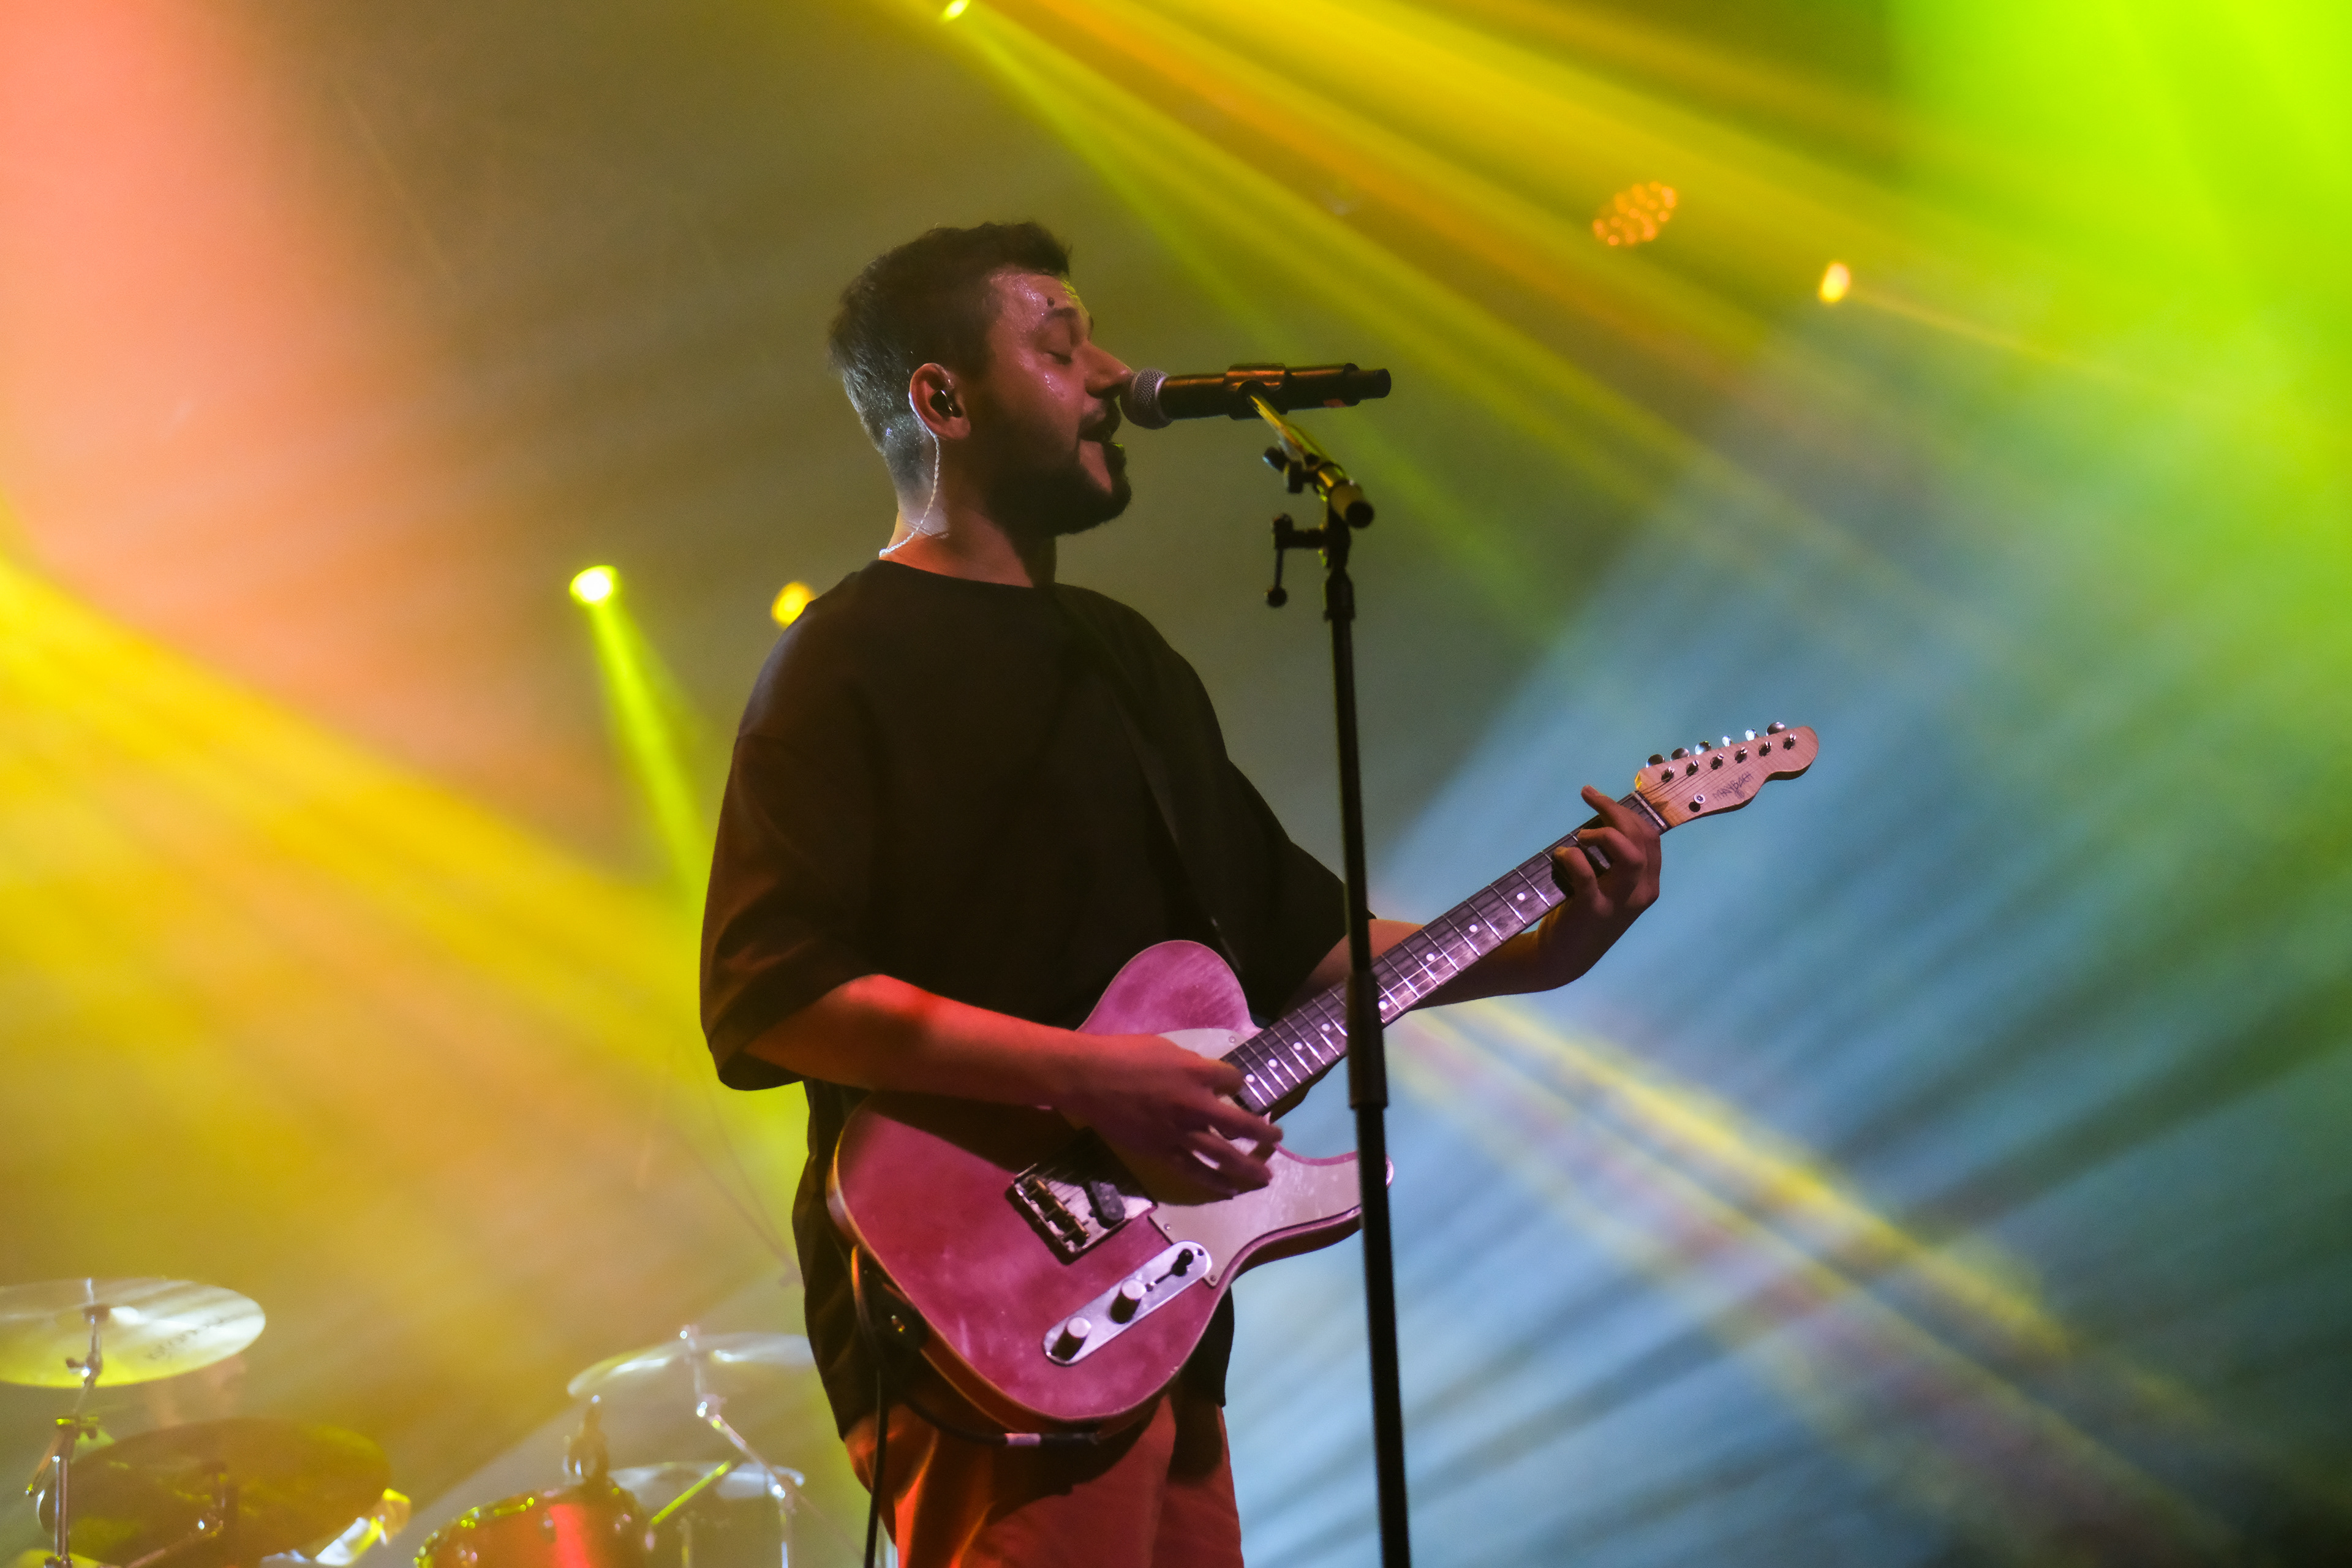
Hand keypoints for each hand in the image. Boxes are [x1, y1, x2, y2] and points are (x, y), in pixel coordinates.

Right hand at [1048, 1034, 1280, 1202]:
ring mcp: (1180, 1132)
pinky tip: (1228, 1189)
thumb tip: (1206, 1076)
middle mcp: (1196, 1105)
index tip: (1237, 1088)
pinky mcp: (1161, 1152)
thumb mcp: (1166, 1048)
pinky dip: (1213, 1182)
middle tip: (1277, 1139)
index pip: (1235, 1081)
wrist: (1089, 1079)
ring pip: (1223, 1156)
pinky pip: (1193, 1171)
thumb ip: (1191, 1065)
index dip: (1239, 1084)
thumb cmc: (1124, 1055)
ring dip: (1247, 1167)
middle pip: (1241, 1124)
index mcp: (1198, 1073)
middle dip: (1263, 1134)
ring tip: (1265, 1177)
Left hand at [1535, 785, 1662, 983]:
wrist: (1563, 958)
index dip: (1628, 812)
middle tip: (1589, 797)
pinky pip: (1587, 873)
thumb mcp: (1610, 887)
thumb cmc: (1583, 914)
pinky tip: (1561, 856)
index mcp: (1649, 884)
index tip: (1603, 799)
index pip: (1650, 838)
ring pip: (1630, 855)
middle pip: (1641, 839)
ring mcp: (1619, 902)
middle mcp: (1642, 893)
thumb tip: (1602, 819)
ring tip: (1581, 836)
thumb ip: (1613, 859)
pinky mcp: (1593, 909)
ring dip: (1604, 835)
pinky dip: (1572, 856)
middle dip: (1615, 811)